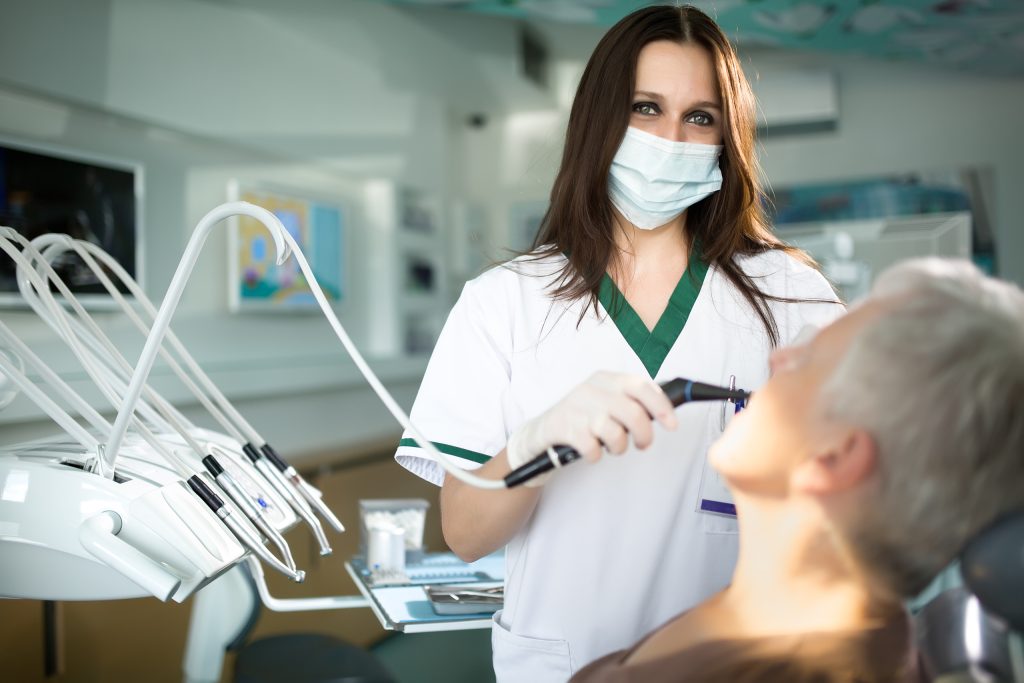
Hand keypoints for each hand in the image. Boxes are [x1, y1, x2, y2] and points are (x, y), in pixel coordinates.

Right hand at [505, 371, 678, 485]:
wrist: (544, 429)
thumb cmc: (584, 416)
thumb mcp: (607, 399)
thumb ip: (633, 402)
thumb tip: (666, 413)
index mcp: (608, 379)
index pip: (642, 386)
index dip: (662, 406)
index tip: (673, 425)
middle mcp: (593, 389)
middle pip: (634, 414)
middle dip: (644, 435)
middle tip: (642, 444)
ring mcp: (579, 409)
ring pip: (616, 434)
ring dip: (619, 448)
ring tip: (613, 447)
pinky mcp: (566, 428)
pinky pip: (594, 450)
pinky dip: (596, 456)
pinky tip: (590, 451)